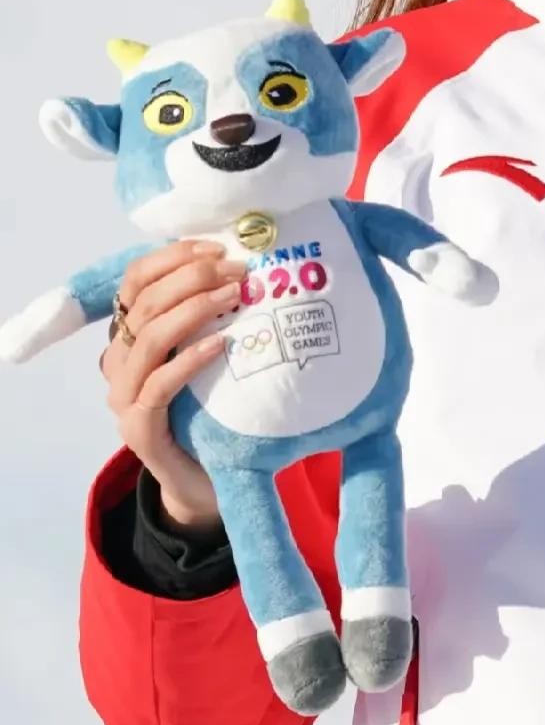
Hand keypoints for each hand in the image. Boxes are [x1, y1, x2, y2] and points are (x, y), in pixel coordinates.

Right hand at [101, 239, 245, 534]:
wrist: (206, 478)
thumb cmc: (211, 406)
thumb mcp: (209, 351)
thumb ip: (212, 315)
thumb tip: (246, 264)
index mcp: (130, 335)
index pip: (136, 280)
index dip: (173, 256)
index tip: (216, 246)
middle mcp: (118, 362)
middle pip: (144, 302)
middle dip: (191, 277)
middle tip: (237, 270)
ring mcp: (123, 397)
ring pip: (148, 338)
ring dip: (193, 309)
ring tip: (233, 296)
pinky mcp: (138, 429)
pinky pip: (159, 386)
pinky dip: (189, 359)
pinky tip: (220, 344)